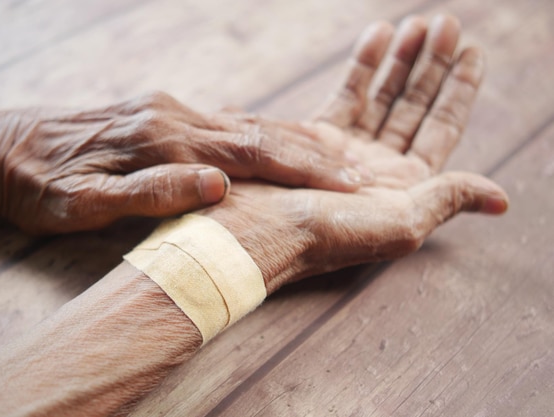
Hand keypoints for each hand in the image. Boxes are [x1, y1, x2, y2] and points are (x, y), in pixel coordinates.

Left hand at [0, 92, 363, 233]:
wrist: (5, 149)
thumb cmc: (45, 185)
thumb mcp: (85, 202)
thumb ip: (151, 191)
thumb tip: (217, 185)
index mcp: (161, 142)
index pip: (250, 155)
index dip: (301, 171)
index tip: (346, 185)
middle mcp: (173, 118)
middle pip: (258, 134)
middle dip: (311, 154)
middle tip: (357, 173)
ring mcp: (169, 111)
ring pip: (246, 124)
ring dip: (292, 142)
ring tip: (335, 157)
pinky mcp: (162, 113)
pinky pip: (223, 122)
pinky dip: (260, 133)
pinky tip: (280, 140)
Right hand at [200, 15, 508, 293]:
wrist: (257, 232)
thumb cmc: (327, 233)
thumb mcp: (401, 223)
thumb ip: (449, 198)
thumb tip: (500, 198)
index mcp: (403, 189)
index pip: (441, 129)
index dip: (459, 90)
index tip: (473, 51)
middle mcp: (377, 168)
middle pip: (414, 106)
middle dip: (433, 66)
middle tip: (448, 24)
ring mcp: (345, 150)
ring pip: (382, 96)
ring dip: (402, 60)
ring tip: (419, 24)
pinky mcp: (313, 137)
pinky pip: (346, 94)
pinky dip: (364, 65)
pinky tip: (378, 36)